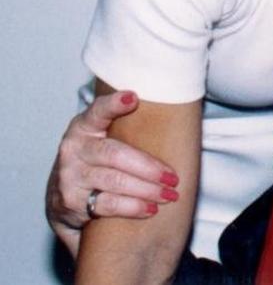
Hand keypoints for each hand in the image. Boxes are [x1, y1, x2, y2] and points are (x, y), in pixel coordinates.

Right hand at [45, 90, 179, 256]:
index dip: (114, 104)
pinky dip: (133, 207)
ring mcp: (70, 176)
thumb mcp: (103, 137)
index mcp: (84, 126)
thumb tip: (178, 117)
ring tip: (168, 195)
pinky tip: (149, 208)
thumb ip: (127, 126)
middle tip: (173, 178)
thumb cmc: (96, 160)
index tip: (132, 98)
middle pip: (115, 154)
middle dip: (148, 167)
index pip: (98, 111)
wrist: (61, 197)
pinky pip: (108, 204)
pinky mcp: (71, 202)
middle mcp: (74, 149)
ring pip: (114, 181)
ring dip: (146, 190)